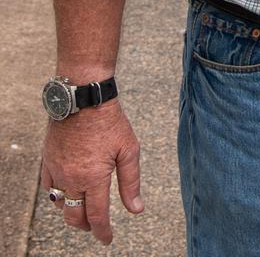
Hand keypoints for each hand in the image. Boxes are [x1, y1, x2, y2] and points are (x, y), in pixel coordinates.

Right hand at [41, 99, 142, 245]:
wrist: (84, 97)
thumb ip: (131, 182)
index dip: (103, 232)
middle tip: (96, 226)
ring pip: (60, 204)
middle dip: (86, 226)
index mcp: (94, 178)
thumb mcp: (128, 150)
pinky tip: (67, 191)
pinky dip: (57, 195)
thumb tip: (136, 209)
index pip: (97, 217)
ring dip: (72, 211)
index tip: (107, 239)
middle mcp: (72, 178)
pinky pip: (48, 187)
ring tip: (84, 208)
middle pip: (75, 216)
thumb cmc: (109, 121)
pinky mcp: (48, 160)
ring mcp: (57, 170)